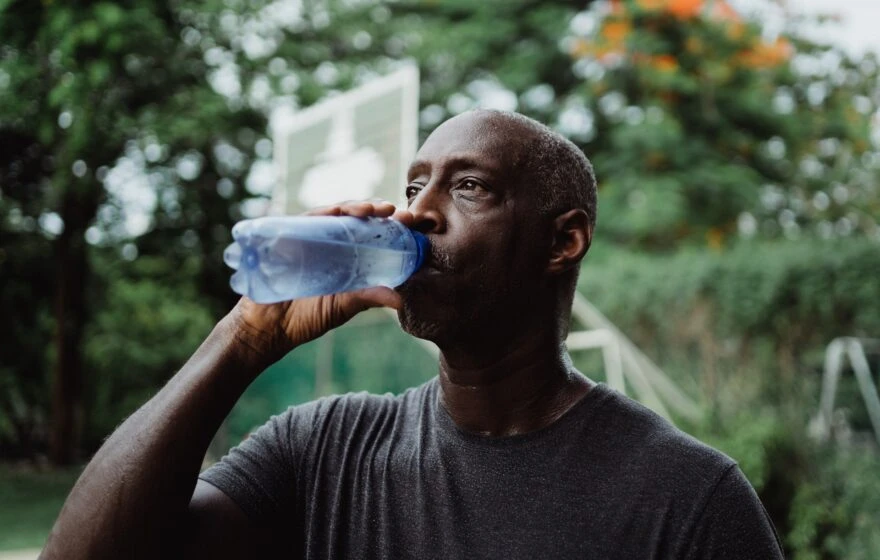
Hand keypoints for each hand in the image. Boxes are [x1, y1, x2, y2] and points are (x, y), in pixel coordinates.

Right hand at [226, 201, 415, 360]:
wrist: (268, 327)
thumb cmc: (307, 316)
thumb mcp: (344, 306)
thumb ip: (369, 298)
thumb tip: (401, 299)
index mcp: (348, 255)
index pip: (374, 233)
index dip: (393, 225)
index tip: (413, 223)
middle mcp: (331, 241)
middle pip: (358, 218)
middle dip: (379, 211)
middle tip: (399, 213)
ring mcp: (311, 236)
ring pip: (337, 212)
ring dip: (356, 207)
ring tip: (374, 209)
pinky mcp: (290, 235)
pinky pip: (308, 218)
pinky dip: (324, 212)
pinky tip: (338, 212)